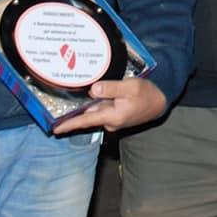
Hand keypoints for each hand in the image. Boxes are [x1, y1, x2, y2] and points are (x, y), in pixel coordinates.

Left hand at [52, 77, 166, 134]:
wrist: (160, 102)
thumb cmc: (147, 94)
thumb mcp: (130, 87)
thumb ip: (111, 88)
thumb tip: (93, 90)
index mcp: (112, 116)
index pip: (86, 121)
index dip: (70, 125)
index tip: (56, 129)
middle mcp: (111, 121)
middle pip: (89, 115)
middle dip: (76, 110)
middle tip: (60, 106)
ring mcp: (113, 120)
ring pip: (96, 111)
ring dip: (88, 105)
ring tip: (77, 96)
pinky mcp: (116, 115)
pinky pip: (103, 109)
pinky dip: (97, 103)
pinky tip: (95, 94)